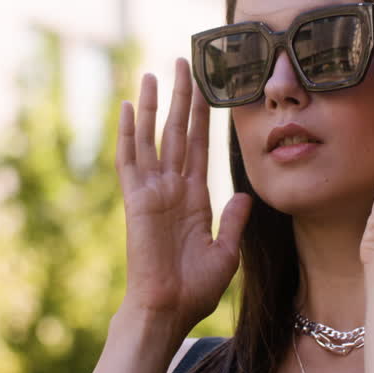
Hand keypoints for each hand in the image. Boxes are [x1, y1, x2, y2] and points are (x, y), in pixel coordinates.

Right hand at [115, 58, 252, 337]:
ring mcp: (153, 191)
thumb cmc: (194, 290)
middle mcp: (172, 187)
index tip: (206, 86)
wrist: (168, 310)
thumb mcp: (225, 252)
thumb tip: (245, 193)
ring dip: (154, 104)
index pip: (200, 145)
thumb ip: (234, 220)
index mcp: (194, 197)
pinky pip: (130, 160)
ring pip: (153, 137)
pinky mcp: (137, 200)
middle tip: (184, 62)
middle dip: (182, 97)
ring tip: (156, 71)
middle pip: (178, 131)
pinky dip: (129, 132)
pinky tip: (129, 105)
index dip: (203, 115)